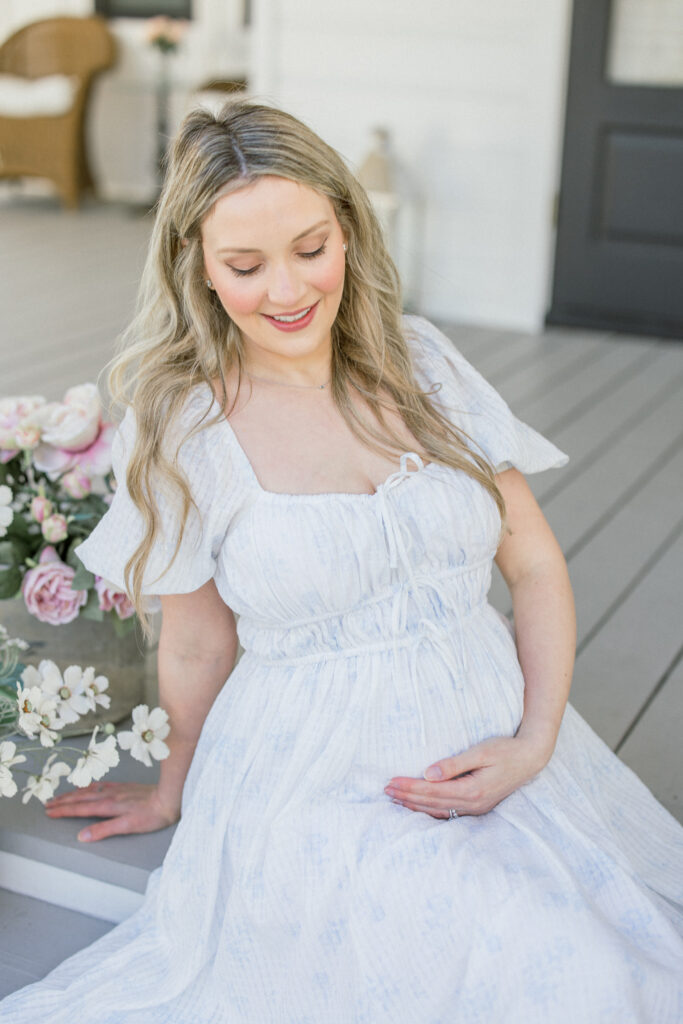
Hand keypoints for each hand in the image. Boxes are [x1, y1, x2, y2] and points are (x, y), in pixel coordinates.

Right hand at [44, 782, 179, 842]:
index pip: (80, 808)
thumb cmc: (152, 815)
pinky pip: (102, 785)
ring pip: (90, 790)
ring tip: (61, 796)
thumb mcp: (128, 827)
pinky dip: (90, 786)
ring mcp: (117, 790)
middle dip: (63, 801)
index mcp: (109, 806)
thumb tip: (82, 836)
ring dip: (74, 793)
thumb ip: (104, 830)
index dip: (64, 811)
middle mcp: (110, 796)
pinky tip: (89, 786)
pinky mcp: (125, 787)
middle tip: (47, 804)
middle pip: (81, 798)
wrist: (170, 798)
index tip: (49, 812)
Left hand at [383, 736, 548, 818]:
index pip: (433, 791)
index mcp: (473, 790)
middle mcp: (473, 803)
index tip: (391, 782)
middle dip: (407, 797)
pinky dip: (430, 810)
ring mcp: (476, 808)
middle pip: (432, 803)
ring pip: (438, 810)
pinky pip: (448, 812)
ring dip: (415, 805)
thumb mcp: (481, 752)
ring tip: (395, 799)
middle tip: (385, 790)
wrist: (530, 758)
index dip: (410, 787)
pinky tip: (418, 807)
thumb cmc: (506, 750)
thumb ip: (454, 764)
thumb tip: (428, 774)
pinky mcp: (477, 806)